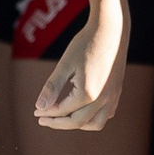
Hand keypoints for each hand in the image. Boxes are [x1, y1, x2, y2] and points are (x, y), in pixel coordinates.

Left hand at [35, 16, 123, 130]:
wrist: (112, 30)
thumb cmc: (86, 43)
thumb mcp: (65, 64)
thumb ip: (52, 87)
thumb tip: (40, 106)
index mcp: (88, 93)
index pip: (63, 111)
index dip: (47, 112)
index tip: (36, 110)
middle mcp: (103, 99)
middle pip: (78, 122)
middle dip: (58, 123)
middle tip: (43, 118)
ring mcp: (113, 96)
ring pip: (96, 123)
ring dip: (78, 124)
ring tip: (63, 118)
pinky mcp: (117, 92)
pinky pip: (106, 114)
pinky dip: (93, 117)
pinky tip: (82, 109)